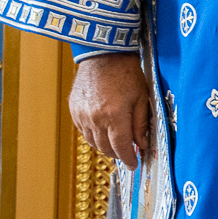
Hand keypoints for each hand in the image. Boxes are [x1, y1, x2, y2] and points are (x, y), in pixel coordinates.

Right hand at [69, 53, 151, 168]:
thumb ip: (141, 124)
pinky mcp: (74, 109)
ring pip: (93, 142)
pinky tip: (103, 131)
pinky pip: (83, 131)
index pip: (121, 147)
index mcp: (114, 115)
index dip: (128, 159)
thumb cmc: (126, 73)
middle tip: (127, 152)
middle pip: (106, 148)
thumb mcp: (141, 98)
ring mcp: (81, 114)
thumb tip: (143, 145)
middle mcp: (95, 118)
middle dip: (118, 154)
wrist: (104, 54)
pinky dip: (93, 135)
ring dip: (105, 146)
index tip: (134, 164)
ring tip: (116, 142)